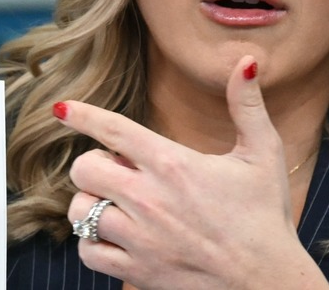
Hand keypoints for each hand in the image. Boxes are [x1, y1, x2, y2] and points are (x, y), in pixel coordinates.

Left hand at [61, 56, 328, 288]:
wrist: (268, 285)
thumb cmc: (265, 218)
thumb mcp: (263, 155)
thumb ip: (247, 106)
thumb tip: (247, 61)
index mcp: (173, 164)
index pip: (113, 129)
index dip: (81, 115)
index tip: (60, 108)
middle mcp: (149, 199)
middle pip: (83, 169)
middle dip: (93, 166)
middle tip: (118, 172)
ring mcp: (139, 238)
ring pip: (79, 210)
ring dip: (91, 204)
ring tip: (117, 205)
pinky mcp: (135, 270)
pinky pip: (87, 251)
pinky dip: (92, 242)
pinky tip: (114, 236)